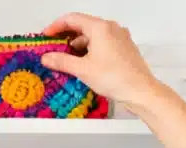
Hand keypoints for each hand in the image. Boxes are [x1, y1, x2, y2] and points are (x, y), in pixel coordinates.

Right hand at [40, 13, 165, 112]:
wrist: (140, 90)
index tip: (45, 37)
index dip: (56, 26)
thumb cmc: (114, 77)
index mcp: (100, 28)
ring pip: (92, 35)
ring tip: (65, 59)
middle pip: (83, 25)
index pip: (72, 19)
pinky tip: (82, 63)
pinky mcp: (123, 47)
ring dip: (77, 45)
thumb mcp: (82, 69)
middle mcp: (111, 28)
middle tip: (52, 48)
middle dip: (66, 37)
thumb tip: (46, 57)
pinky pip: (102, 42)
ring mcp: (119, 37)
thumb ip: (62, 61)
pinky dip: (89, 49)